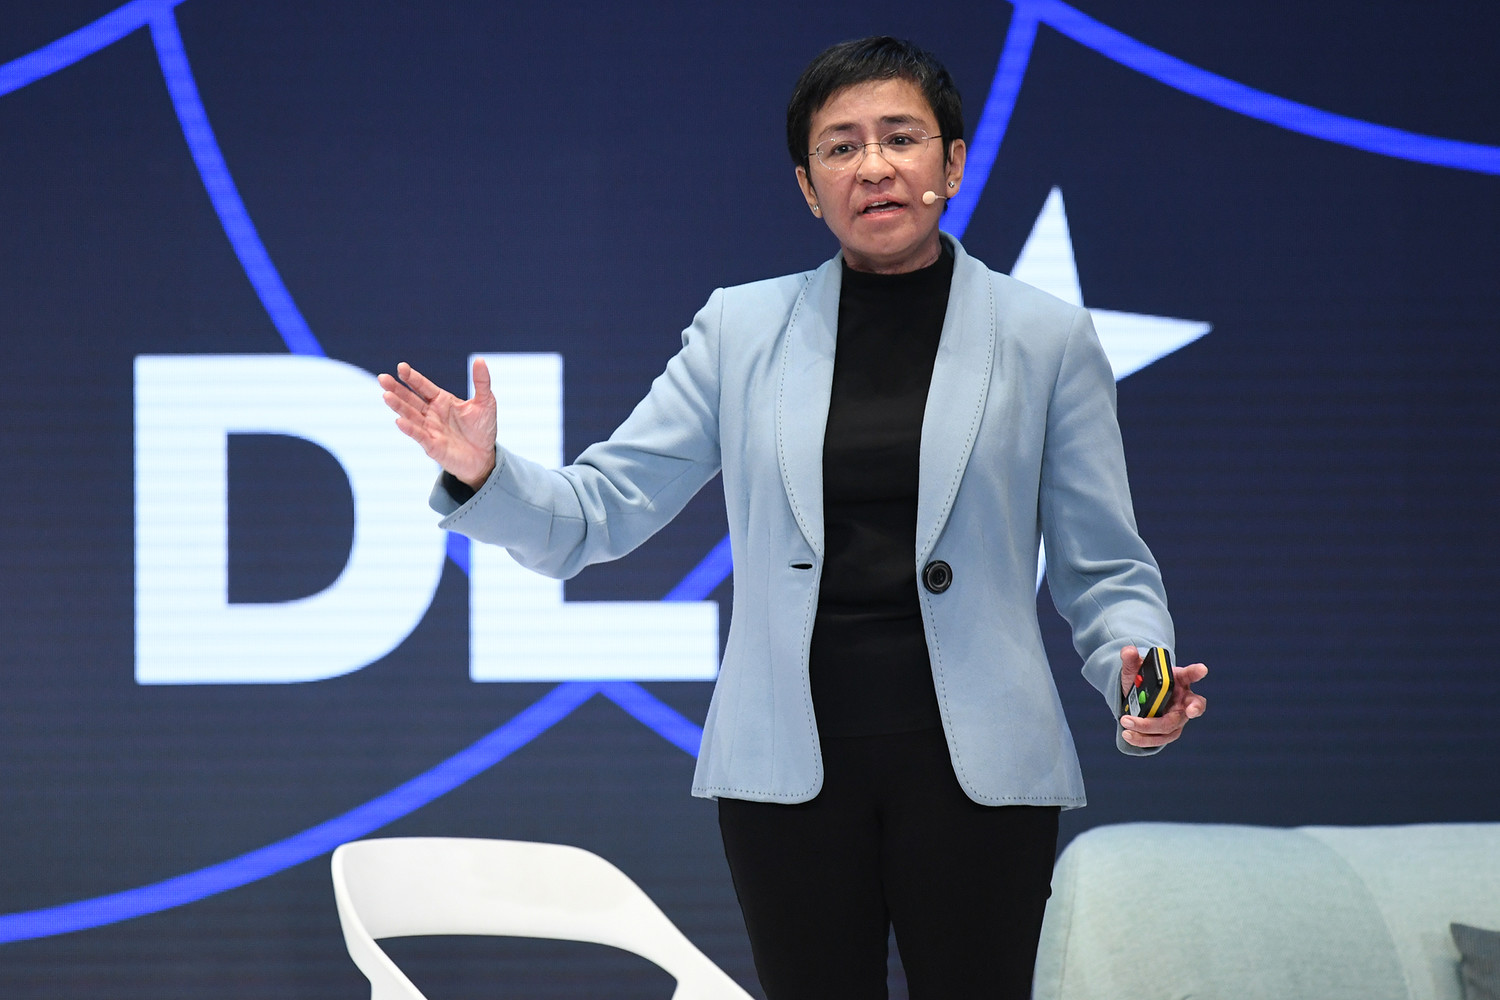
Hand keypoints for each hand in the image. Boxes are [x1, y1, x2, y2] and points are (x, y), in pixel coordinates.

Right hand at [378, 359, 497, 488]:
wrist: (484, 457)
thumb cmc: (482, 428)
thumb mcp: (486, 402)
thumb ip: (481, 382)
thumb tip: (479, 359)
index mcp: (441, 400)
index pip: (423, 386)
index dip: (412, 377)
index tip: (401, 367)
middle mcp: (431, 413)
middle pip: (410, 399)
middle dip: (397, 389)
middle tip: (382, 378)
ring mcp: (429, 429)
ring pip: (410, 416)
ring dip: (398, 406)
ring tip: (386, 395)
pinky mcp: (432, 446)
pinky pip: (419, 436)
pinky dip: (409, 429)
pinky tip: (399, 421)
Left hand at [1118, 645, 1207, 748]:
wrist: (1137, 700)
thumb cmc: (1142, 682)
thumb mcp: (1134, 670)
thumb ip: (1131, 660)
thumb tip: (1128, 651)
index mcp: (1179, 680)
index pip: (1190, 674)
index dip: (1196, 672)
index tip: (1202, 669)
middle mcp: (1183, 700)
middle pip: (1190, 707)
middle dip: (1185, 711)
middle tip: (1187, 711)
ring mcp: (1178, 718)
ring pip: (1170, 727)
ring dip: (1148, 727)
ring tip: (1126, 722)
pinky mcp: (1168, 732)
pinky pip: (1160, 739)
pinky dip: (1143, 739)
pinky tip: (1129, 735)